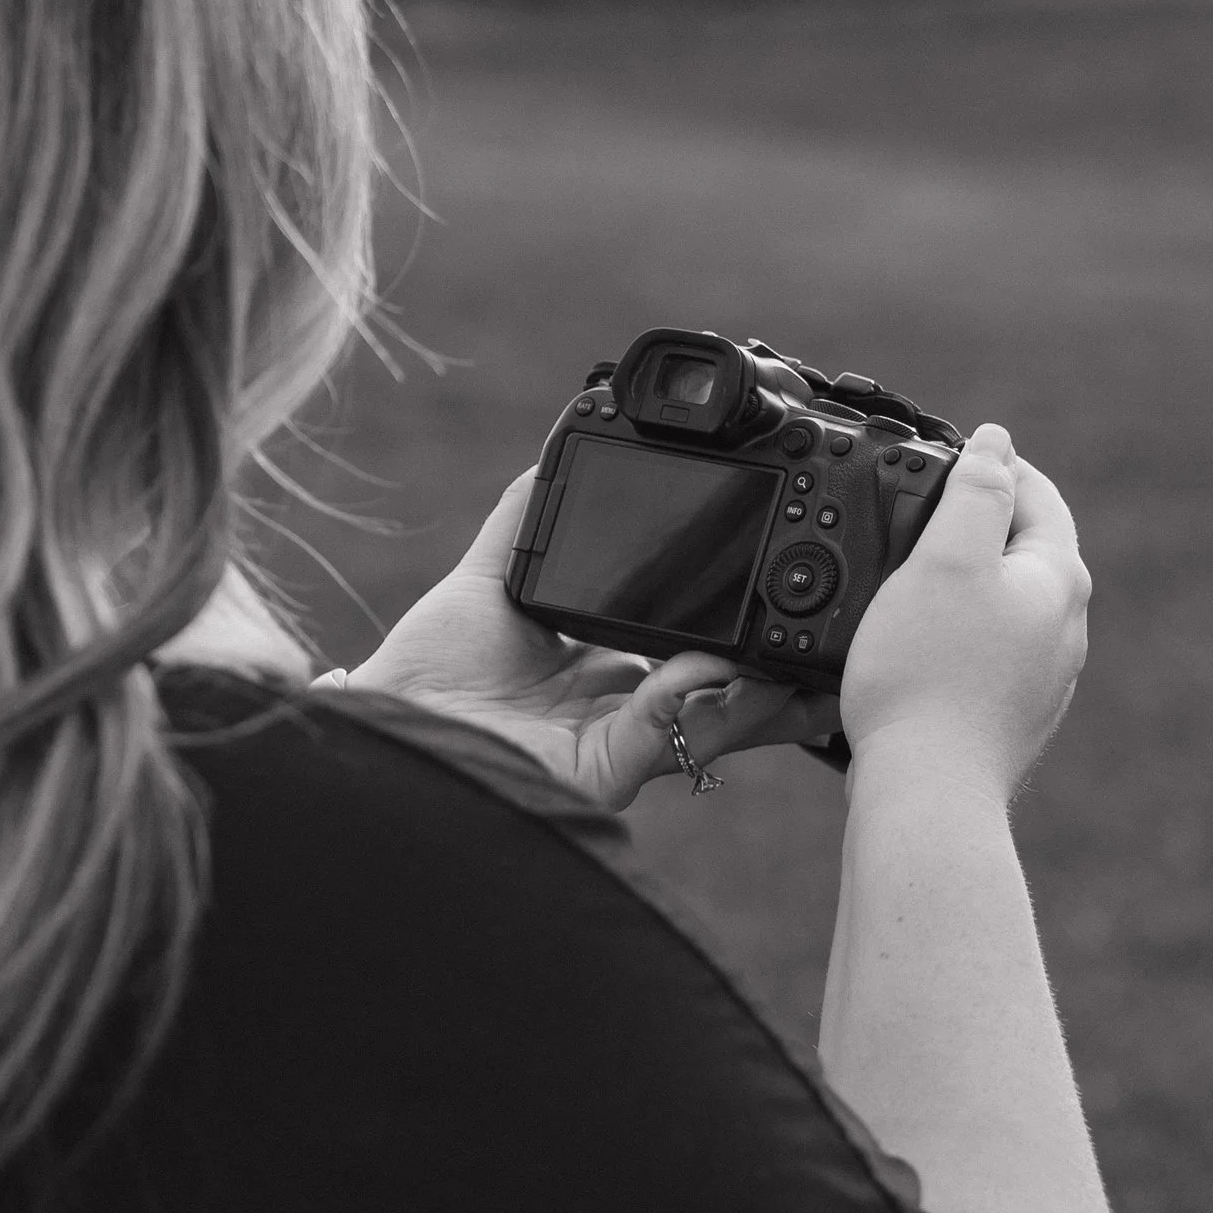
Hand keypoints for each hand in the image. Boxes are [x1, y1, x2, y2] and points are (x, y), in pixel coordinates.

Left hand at [336, 472, 840, 814]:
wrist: (389, 734)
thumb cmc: (427, 674)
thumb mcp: (486, 578)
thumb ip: (527, 514)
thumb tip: (561, 440)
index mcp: (596, 669)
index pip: (683, 642)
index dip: (731, 622)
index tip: (769, 581)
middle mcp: (616, 710)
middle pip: (718, 686)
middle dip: (775, 668)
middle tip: (823, 638)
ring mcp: (617, 743)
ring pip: (715, 716)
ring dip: (765, 688)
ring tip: (806, 661)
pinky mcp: (605, 772)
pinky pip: (667, 731)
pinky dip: (697, 694)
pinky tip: (712, 662)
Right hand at [838, 422, 1089, 799]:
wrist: (927, 789)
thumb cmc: (928, 674)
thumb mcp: (946, 558)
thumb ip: (975, 490)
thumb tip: (996, 441)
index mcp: (1057, 579)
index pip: (1035, 492)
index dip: (986, 464)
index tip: (937, 457)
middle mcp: (1064, 627)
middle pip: (1022, 546)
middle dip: (972, 521)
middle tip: (913, 512)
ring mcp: (1042, 675)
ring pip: (1003, 600)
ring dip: (961, 579)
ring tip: (905, 575)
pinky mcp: (1011, 712)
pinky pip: (985, 648)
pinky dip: (953, 630)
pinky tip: (914, 642)